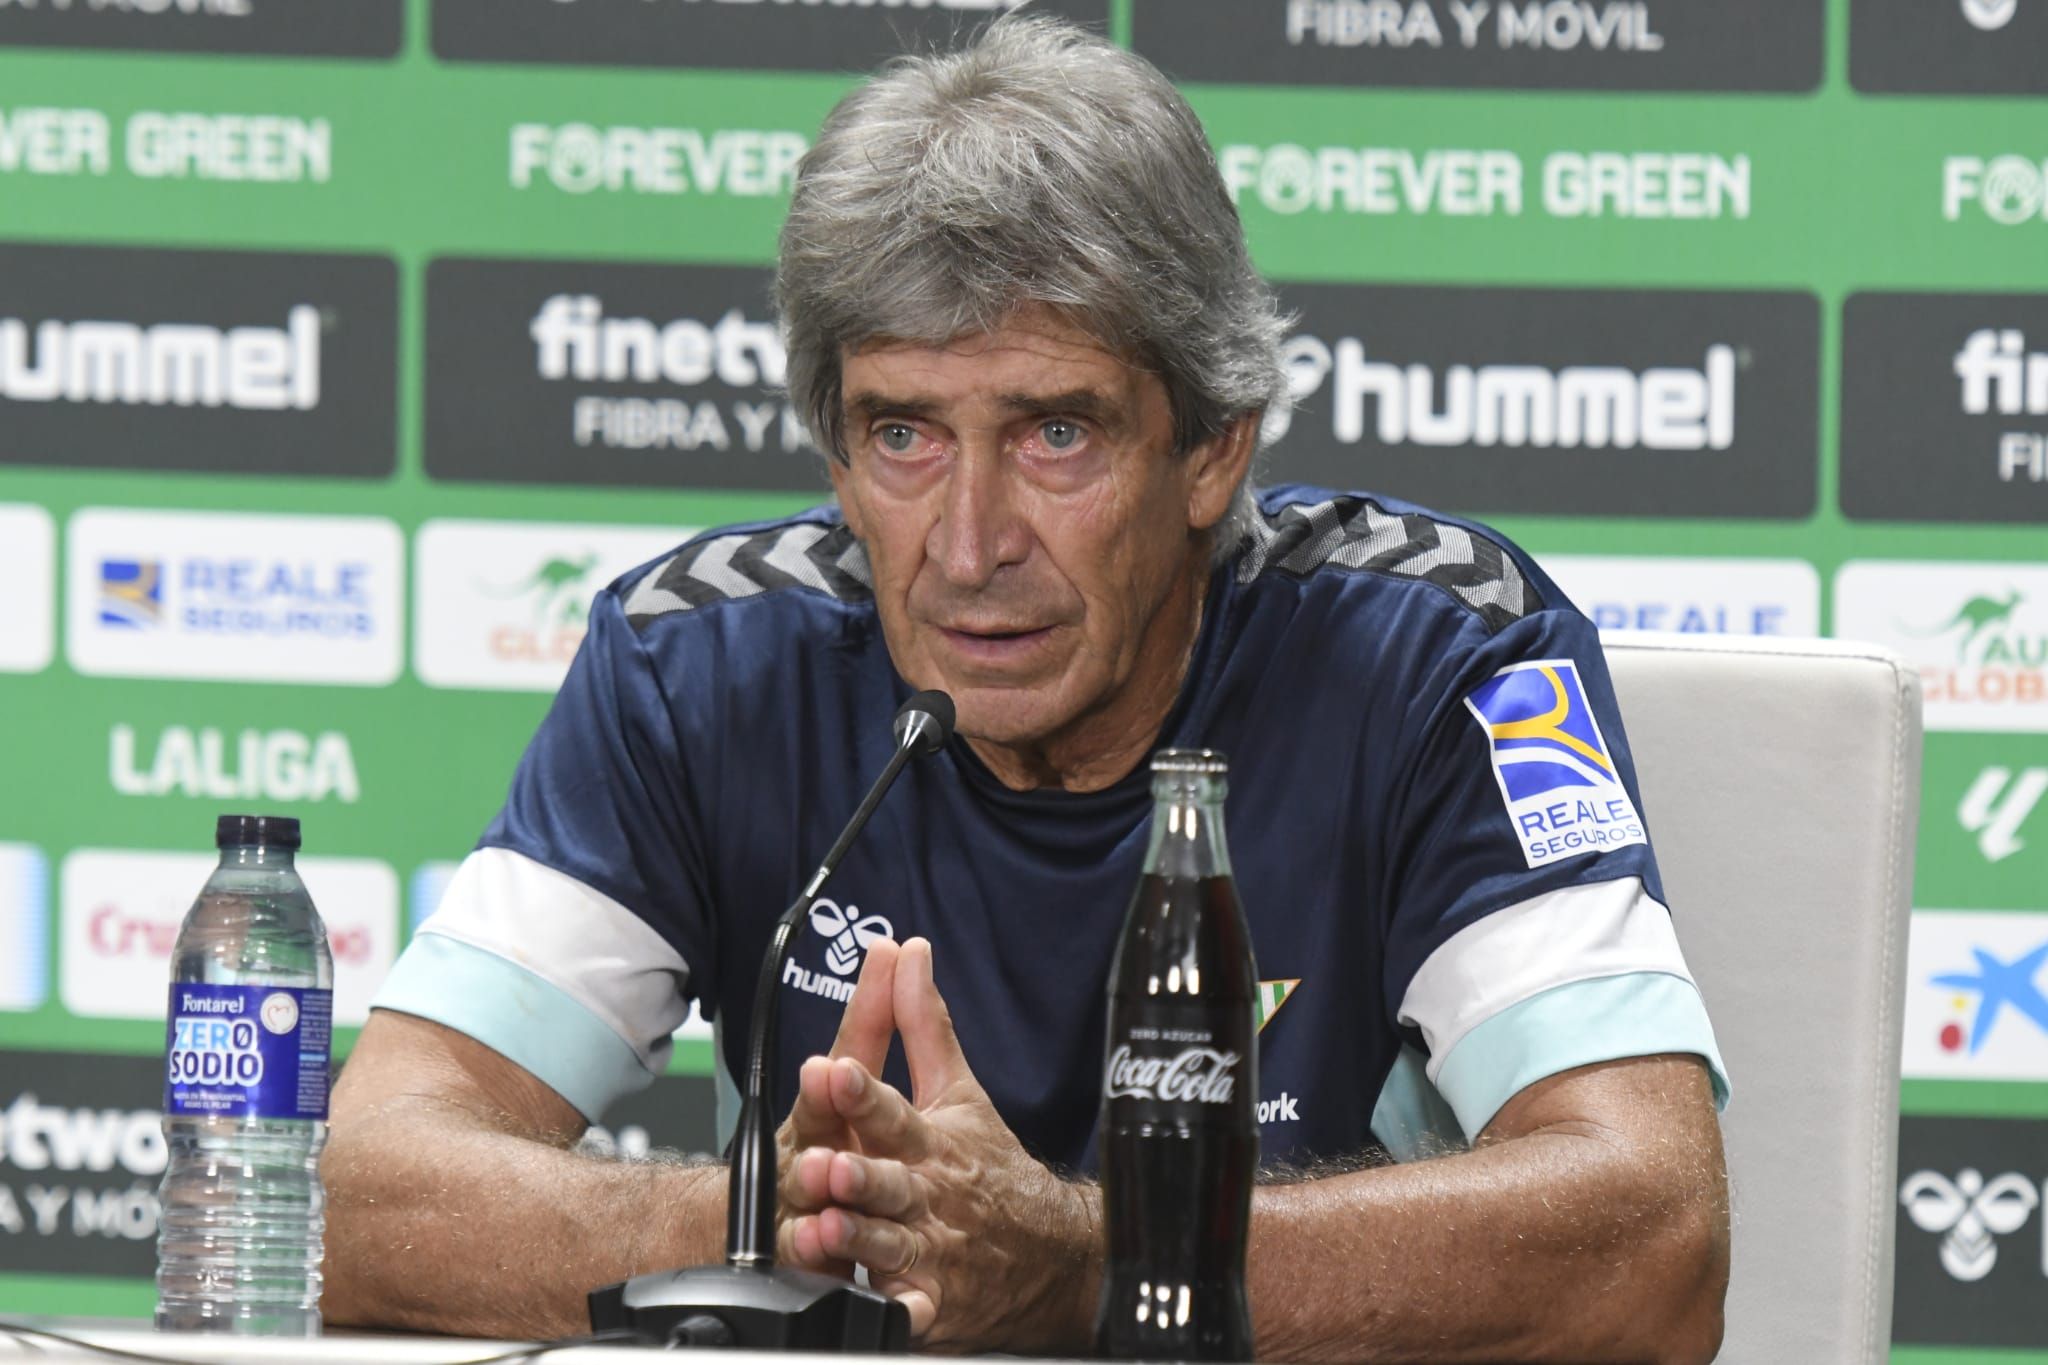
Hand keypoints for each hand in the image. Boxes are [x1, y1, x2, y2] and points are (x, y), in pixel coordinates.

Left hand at [781, 938, 1101, 1352]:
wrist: (1050, 1252)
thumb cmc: (990, 1166)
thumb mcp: (959, 1090)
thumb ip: (922, 1023)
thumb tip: (907, 951)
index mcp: (929, 1140)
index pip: (891, 1108)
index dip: (860, 1091)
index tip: (830, 1069)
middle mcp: (926, 1194)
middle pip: (887, 1182)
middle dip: (857, 1173)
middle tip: (822, 1163)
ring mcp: (929, 1252)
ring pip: (888, 1246)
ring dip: (858, 1239)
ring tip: (824, 1229)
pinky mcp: (929, 1303)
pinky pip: (910, 1313)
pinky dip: (895, 1315)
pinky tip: (876, 1311)